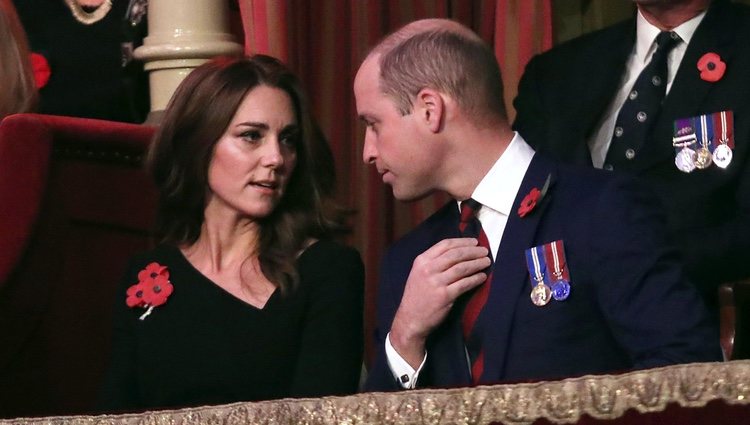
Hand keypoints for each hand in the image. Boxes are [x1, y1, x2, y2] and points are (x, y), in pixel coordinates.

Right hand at [390, 238, 490, 367]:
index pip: (445, 245)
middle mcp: (428, 269)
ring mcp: (436, 282)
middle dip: (472, 251)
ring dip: (477, 264)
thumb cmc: (417, 296)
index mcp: (421, 261)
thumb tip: (458, 252)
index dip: (462, 241)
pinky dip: (476, 279)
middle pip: (456, 254)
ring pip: (462, 268)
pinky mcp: (445, 296)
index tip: (474, 242)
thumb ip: (433, 263)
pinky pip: (465, 284)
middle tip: (484, 251)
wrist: (410, 319)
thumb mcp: (418, 273)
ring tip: (486, 262)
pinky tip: (482, 277)